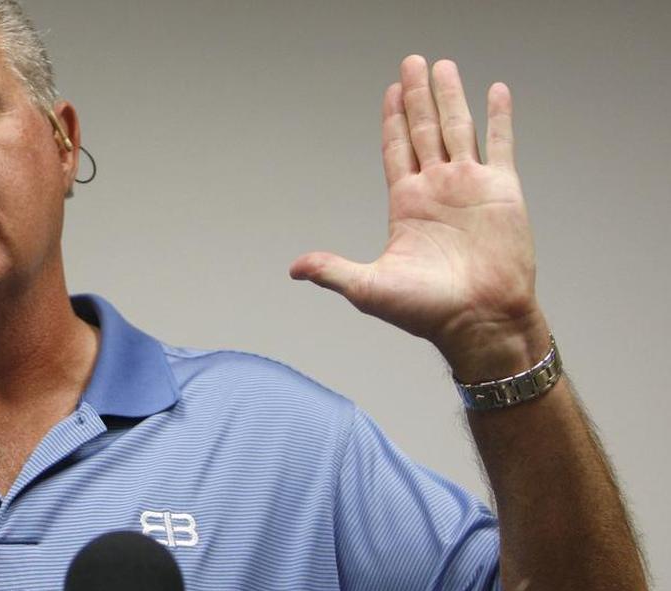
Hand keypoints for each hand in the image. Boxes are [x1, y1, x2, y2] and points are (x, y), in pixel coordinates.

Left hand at [290, 55, 548, 379]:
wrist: (480, 320)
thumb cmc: (427, 311)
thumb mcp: (368, 288)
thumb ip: (333, 270)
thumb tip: (294, 269)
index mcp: (406, 204)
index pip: (395, 149)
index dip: (392, 120)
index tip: (390, 91)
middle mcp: (437, 189)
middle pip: (424, 130)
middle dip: (417, 96)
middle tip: (412, 62)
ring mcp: (470, 187)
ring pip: (459, 128)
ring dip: (451, 97)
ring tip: (444, 66)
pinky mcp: (503, 191)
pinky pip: (502, 144)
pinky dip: (500, 117)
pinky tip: (496, 91)